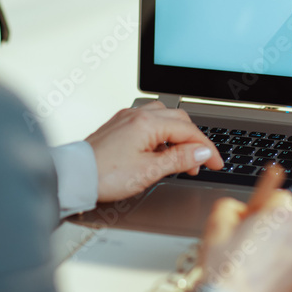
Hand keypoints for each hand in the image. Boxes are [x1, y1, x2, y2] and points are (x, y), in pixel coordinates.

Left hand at [86, 102, 223, 202]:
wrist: (74, 177)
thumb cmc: (105, 175)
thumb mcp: (149, 171)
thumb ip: (179, 159)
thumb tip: (202, 152)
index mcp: (148, 123)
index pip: (189, 131)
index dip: (207, 149)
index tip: (217, 164)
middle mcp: (138, 114)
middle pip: (179, 120)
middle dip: (193, 141)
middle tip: (198, 165)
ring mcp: (127, 117)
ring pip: (164, 117)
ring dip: (177, 135)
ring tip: (179, 159)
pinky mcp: (119, 124)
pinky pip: (148, 121)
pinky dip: (161, 134)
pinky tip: (159, 151)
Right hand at [200, 168, 291, 291]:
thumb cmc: (223, 268)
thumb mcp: (217, 222)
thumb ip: (232, 206)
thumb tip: (240, 210)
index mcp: (283, 215)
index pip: (279, 199)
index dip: (263, 209)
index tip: (253, 220)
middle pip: (289, 227)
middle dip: (273, 234)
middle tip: (249, 248)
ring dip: (280, 258)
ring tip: (254, 272)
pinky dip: (283, 282)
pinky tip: (262, 287)